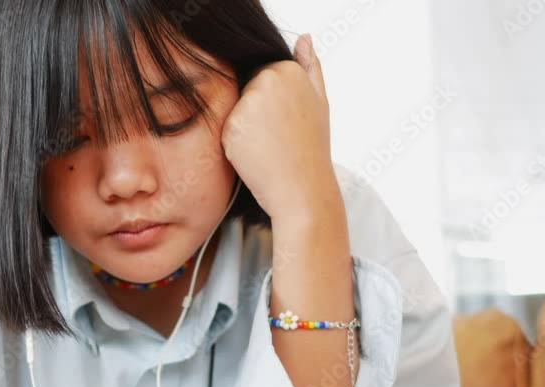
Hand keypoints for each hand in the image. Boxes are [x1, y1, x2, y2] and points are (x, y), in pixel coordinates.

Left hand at [221, 33, 339, 221]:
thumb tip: (303, 38)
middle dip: (253, 113)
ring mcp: (249, 101)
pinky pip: (225, 131)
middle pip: (243, 90)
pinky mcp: (232, 125)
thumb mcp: (320, 102)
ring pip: (233, 111)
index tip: (283, 123)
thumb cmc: (311, 149)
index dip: (269, 103)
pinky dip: (235, 145)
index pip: (260, 76)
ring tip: (268, 147)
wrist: (303, 190)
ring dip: (243, 129)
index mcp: (288, 69)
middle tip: (276, 138)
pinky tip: (256, 156)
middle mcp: (268, 78)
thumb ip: (310, 67)